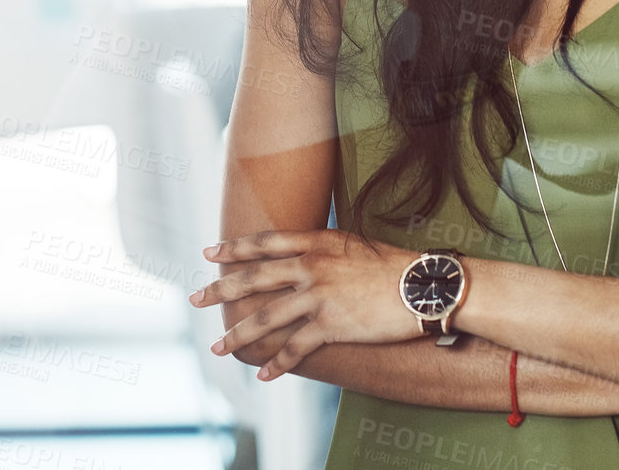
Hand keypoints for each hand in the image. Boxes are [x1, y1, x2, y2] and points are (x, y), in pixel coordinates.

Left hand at [188, 229, 423, 380]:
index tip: (209, 253)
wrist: (423, 286)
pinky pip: (296, 347)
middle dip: (220, 290)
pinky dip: (278, 364)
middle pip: (254, 278)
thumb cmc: (395, 265)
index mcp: (316, 243)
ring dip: (238, 336)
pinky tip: (265, 375)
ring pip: (265, 318)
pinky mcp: (332, 325)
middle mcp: (311, 266)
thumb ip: (324, 249)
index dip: (234, 248)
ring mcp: (319, 296)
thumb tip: (305, 253)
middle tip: (194, 299)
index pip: (265, 243)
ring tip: (219, 347)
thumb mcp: (353, 245)